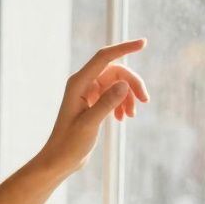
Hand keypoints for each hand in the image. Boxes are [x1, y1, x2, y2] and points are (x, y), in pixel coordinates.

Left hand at [36, 39, 149, 174]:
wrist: (59, 160)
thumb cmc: (69, 144)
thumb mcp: (89, 124)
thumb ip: (106, 103)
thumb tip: (124, 84)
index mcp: (78, 83)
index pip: (104, 57)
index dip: (124, 48)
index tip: (144, 43)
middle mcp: (82, 84)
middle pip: (116, 71)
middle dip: (132, 83)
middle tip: (145, 100)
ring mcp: (88, 92)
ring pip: (117, 83)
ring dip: (128, 96)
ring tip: (131, 116)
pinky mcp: (93, 102)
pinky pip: (114, 94)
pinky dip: (122, 103)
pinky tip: (123, 119)